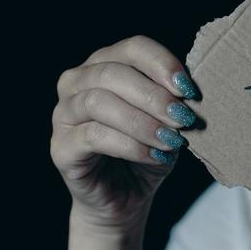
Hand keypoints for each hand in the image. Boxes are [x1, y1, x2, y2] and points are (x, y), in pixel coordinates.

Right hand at [51, 35, 199, 233]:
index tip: (187, 89)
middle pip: (112, 73)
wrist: (124, 200)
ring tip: (171, 140)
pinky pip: (94, 136)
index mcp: (102, 65)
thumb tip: (190, 91)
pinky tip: (154, 156)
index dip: (161, 63)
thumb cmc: (145, 154)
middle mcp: (75, 83)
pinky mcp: (60, 147)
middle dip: (153, 96)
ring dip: (141, 121)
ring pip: (98, 102)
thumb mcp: (165, 122)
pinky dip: (130, 145)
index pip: (131, 48)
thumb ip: (172, 101)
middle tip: (183, 119)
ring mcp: (63, 115)